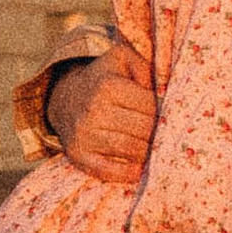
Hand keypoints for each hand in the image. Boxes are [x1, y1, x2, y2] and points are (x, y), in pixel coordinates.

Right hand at [46, 41, 155, 186]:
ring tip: (155, 148)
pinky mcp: (78, 155)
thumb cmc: (105, 80)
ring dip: (149, 152)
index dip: (163, 111)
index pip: (150, 106)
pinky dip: (129, 173)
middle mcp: (93, 110)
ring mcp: (84, 135)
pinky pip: (109, 171)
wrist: (66, 99)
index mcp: (108, 86)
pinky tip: (139, 168)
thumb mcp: (122, 59)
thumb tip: (163, 91)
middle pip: (144, 130)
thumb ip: (146, 67)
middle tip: (164, 134)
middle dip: (158, 133)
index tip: (165, 114)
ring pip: (132, 150)